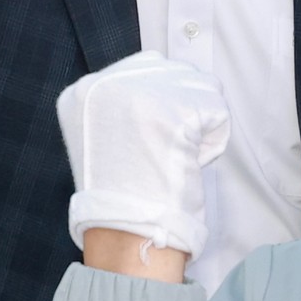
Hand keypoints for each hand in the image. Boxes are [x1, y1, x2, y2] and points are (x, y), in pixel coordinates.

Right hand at [57, 53, 229, 287]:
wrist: (128, 232)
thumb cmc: (122, 195)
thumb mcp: (100, 137)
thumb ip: (121, 104)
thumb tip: (162, 74)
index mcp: (83, 91)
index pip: (145, 68)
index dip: (162, 107)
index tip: (151, 141)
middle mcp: (108, 81)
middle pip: (175, 72)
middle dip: (182, 111)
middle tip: (164, 152)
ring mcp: (142, 91)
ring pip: (201, 87)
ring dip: (199, 124)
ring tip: (174, 156)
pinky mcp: (175, 106)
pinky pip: (217, 110)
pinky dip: (213, 141)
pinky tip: (187, 162)